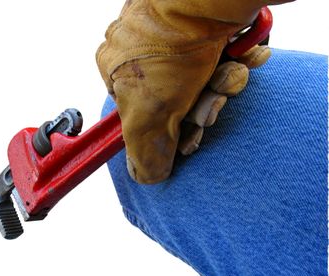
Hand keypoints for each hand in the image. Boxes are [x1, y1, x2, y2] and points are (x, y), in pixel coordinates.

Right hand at [96, 0, 277, 183]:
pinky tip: (240, 60)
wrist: (208, 0)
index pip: (142, 113)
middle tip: (213, 102)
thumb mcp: (149, 114)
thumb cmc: (172, 50)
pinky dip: (234, 62)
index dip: (170, 127)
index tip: (191, 133)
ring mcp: (169, 32)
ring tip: (230, 75)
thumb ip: (143, 151)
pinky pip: (218, 54)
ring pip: (200, 77)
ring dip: (222, 85)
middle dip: (201, 106)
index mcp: (115, 69)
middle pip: (175, 96)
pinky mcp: (198, 21)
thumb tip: (145, 176)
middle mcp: (138, 48)